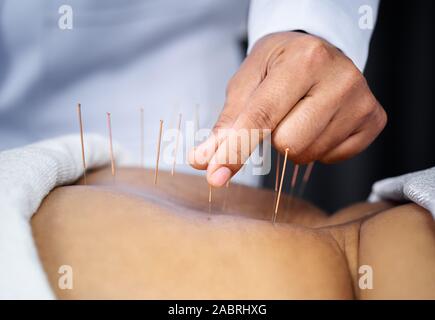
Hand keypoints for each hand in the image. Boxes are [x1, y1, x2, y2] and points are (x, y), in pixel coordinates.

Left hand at [189, 31, 386, 186]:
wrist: (317, 50)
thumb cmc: (278, 65)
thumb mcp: (246, 82)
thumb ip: (226, 124)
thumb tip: (202, 161)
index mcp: (304, 60)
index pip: (262, 117)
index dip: (235, 150)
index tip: (215, 176)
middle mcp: (340, 77)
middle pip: (288, 144)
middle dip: (273, 137)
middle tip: (281, 111)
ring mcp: (362, 100)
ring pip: (307, 154)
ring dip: (294, 143)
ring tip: (301, 113)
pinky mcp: (374, 120)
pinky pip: (331, 158)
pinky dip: (317, 147)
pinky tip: (320, 121)